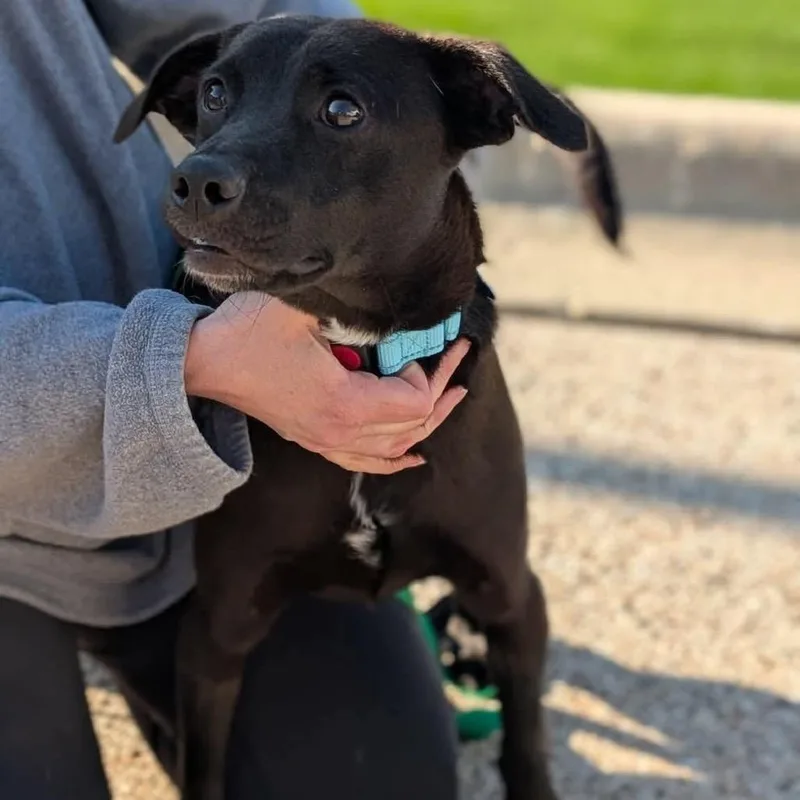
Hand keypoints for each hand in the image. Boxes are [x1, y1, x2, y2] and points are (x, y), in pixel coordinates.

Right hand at [184, 292, 469, 473]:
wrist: (203, 362)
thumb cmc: (248, 331)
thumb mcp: (302, 305)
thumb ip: (350, 307)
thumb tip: (389, 301)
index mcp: (344, 402)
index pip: (414, 402)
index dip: (427, 372)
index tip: (418, 345)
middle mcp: (339, 431)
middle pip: (412, 425)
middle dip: (442, 391)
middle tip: (459, 359)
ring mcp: (326, 441)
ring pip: (394, 446)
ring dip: (428, 422)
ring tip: (453, 396)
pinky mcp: (315, 439)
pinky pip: (365, 461)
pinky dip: (395, 457)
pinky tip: (413, 455)